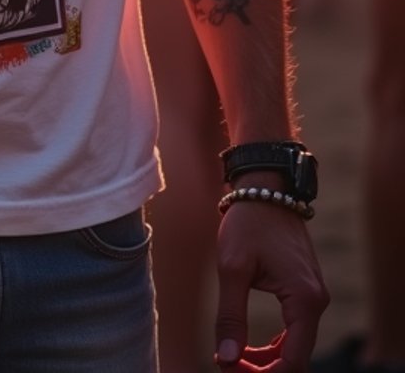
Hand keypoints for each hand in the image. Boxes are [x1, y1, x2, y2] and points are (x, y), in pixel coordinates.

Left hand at [214, 203, 327, 370]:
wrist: (265, 187)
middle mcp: (317, 301)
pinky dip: (275, 345)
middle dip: (263, 369)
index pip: (293, 362)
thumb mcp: (232, 268)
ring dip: (268, 360)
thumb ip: (230, 316)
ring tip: (235, 359)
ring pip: (296, 346)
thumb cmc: (248, 222)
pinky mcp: (305, 291)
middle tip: (228, 366)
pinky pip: (295, 330)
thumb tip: (226, 360)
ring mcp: (314, 296)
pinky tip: (249, 346)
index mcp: (305, 300)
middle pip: (297, 358)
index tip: (229, 369)